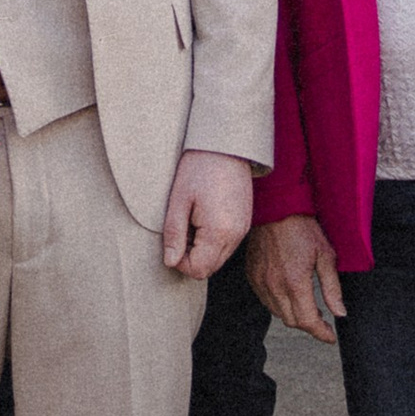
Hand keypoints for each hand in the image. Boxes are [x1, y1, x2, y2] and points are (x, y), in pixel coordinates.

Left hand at [161, 150, 253, 280]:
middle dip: (190, 258)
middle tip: (179, 231)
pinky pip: (227, 244)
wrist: (226, 145)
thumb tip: (169, 262)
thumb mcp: (178, 201)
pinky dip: (212, 241)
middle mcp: (236, 235)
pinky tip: (202, 218)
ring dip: (201, 250)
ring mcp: (243, 229)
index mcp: (219, 232)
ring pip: (219, 257)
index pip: (198, 270)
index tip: (171, 242)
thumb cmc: (199, 168)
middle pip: (210, 268)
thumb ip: (174, 235)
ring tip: (191, 222)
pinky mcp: (244, 222)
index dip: (179, 263)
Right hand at [247, 213, 346, 341]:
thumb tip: (340, 313)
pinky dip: (278, 304)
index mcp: (295, 283)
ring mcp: (261, 282)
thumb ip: (332, 288)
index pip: (307, 322)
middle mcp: (275, 286)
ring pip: (278, 313)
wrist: (276, 207)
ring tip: (307, 306)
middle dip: (309, 324)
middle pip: (292, 321)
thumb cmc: (302, 227)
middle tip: (322, 319)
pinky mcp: (252, 276)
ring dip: (293, 315)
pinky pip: (265, 300)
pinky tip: (289, 293)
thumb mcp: (326, 256)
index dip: (321, 333)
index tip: (330, 336)